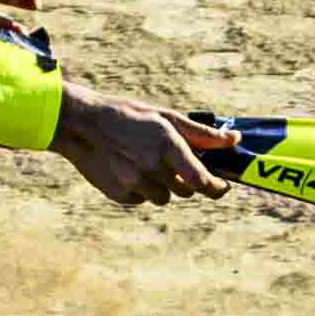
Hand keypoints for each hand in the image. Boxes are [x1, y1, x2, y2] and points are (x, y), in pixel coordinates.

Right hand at [54, 87, 225, 207]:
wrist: (80, 125)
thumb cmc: (126, 116)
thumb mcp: (163, 117)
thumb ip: (200, 132)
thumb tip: (234, 139)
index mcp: (166, 145)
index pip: (201, 180)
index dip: (216, 188)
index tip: (222, 186)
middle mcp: (152, 168)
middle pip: (186, 191)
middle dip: (186, 180)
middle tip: (173, 162)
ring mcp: (134, 184)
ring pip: (163, 198)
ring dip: (163, 186)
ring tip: (145, 162)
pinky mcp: (119, 195)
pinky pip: (142, 200)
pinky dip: (141, 189)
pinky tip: (128, 168)